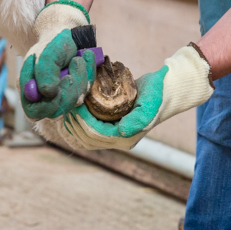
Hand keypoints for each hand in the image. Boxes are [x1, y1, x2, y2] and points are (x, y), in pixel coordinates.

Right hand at [19, 1, 95, 119]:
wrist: (67, 34)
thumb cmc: (52, 43)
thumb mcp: (46, 54)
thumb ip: (45, 73)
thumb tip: (49, 93)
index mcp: (30, 90)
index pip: (34, 113)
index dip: (46, 106)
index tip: (56, 91)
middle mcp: (45, 97)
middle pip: (58, 111)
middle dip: (69, 89)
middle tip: (75, 64)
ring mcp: (63, 95)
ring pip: (75, 100)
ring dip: (80, 76)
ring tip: (78, 58)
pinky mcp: (78, 91)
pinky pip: (87, 89)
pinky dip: (89, 72)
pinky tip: (86, 57)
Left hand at [53, 45, 213, 149]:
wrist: (166, 89)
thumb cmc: (158, 93)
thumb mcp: (150, 103)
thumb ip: (138, 118)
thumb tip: (121, 131)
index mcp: (127, 138)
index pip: (96, 134)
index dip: (81, 122)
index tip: (73, 107)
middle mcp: (120, 140)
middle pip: (88, 140)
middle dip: (74, 125)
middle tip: (64, 108)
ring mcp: (116, 134)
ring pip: (87, 138)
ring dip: (74, 126)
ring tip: (65, 111)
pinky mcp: (113, 126)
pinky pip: (91, 130)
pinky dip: (80, 123)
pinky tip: (73, 111)